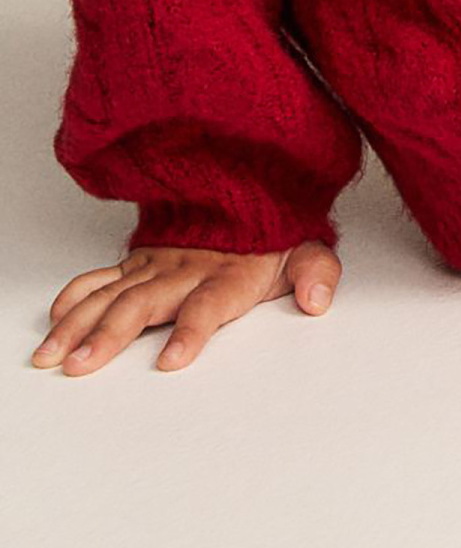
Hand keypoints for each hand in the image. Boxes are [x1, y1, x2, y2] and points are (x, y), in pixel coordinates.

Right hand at [29, 240, 341, 374]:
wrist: (250, 180)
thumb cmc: (274, 231)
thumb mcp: (307, 248)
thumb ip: (316, 273)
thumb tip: (318, 299)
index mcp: (230, 273)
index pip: (209, 304)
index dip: (191, 331)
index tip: (172, 361)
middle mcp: (187, 269)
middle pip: (144, 304)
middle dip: (110, 336)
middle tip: (82, 367)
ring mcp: (158, 263)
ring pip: (112, 294)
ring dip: (80, 325)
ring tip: (55, 356)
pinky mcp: (140, 259)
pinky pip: (102, 276)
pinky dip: (76, 295)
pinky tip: (56, 319)